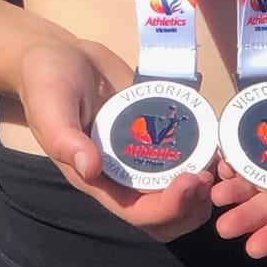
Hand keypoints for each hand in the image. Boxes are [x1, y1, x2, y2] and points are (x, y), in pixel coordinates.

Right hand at [15, 29, 216, 239]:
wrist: (58, 53)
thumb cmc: (46, 82)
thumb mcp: (50, 106)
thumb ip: (64, 137)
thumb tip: (91, 168)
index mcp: (98, 179)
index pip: (138, 212)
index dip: (168, 207)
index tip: (190, 181)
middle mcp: (123, 174)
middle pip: (164, 213)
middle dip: (192, 205)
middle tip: (210, 176)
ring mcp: (141, 153)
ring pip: (178, 189)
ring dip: (203, 187)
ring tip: (220, 163)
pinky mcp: (154, 129)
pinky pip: (183, 152)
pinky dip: (203, 153)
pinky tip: (219, 139)